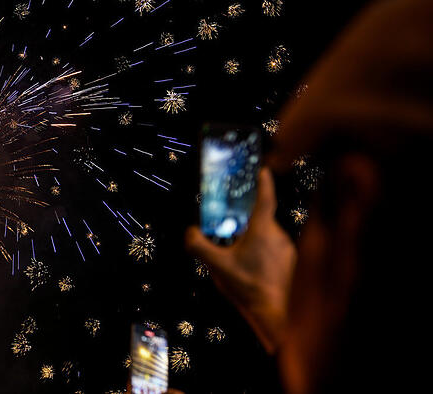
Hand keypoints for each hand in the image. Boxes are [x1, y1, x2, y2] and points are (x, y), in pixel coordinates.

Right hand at [185, 168, 295, 353]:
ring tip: (240, 258)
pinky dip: (264, 254)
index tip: (263, 168)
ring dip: (255, 241)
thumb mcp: (216, 265)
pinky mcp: (292, 262)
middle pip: (261, 220)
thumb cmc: (246, 286)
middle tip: (231, 234)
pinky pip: (275, 250)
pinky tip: (253, 269)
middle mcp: (279, 235)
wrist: (274, 313)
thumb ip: (198, 245)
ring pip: (268, 236)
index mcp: (262, 230)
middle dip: (246, 223)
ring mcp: (288, 249)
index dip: (264, 181)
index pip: (265, 198)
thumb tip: (190, 231)